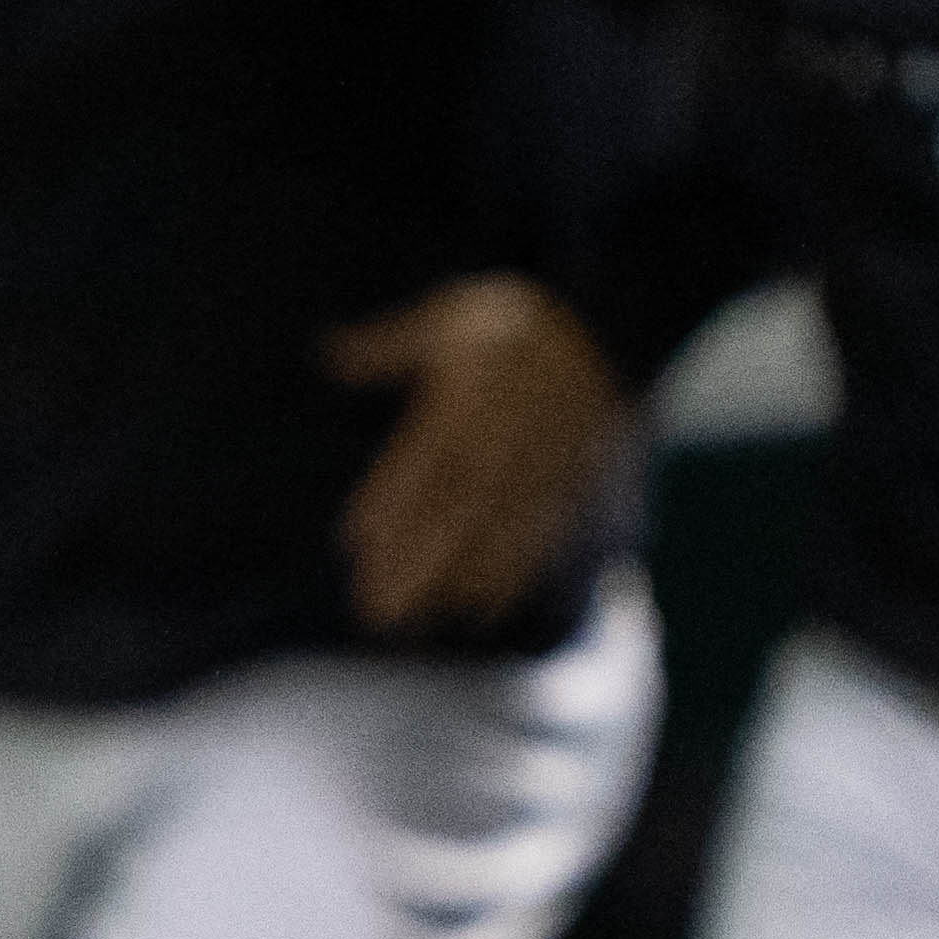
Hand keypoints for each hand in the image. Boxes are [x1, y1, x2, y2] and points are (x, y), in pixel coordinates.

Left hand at [330, 275, 631, 633]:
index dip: (390, 501)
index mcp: (467, 401)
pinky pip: (536, 538)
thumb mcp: (449, 319)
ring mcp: (536, 472)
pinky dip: (508, 575)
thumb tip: (330, 352)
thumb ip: (389, 346)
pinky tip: (477, 607)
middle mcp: (501, 444)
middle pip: (453, 510)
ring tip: (414, 620)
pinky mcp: (566, 490)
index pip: (422, 460)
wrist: (608, 332)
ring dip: (451, 580)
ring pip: (491, 534)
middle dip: (414, 561)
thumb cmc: (515, 326)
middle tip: (374, 609)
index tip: (355, 542)